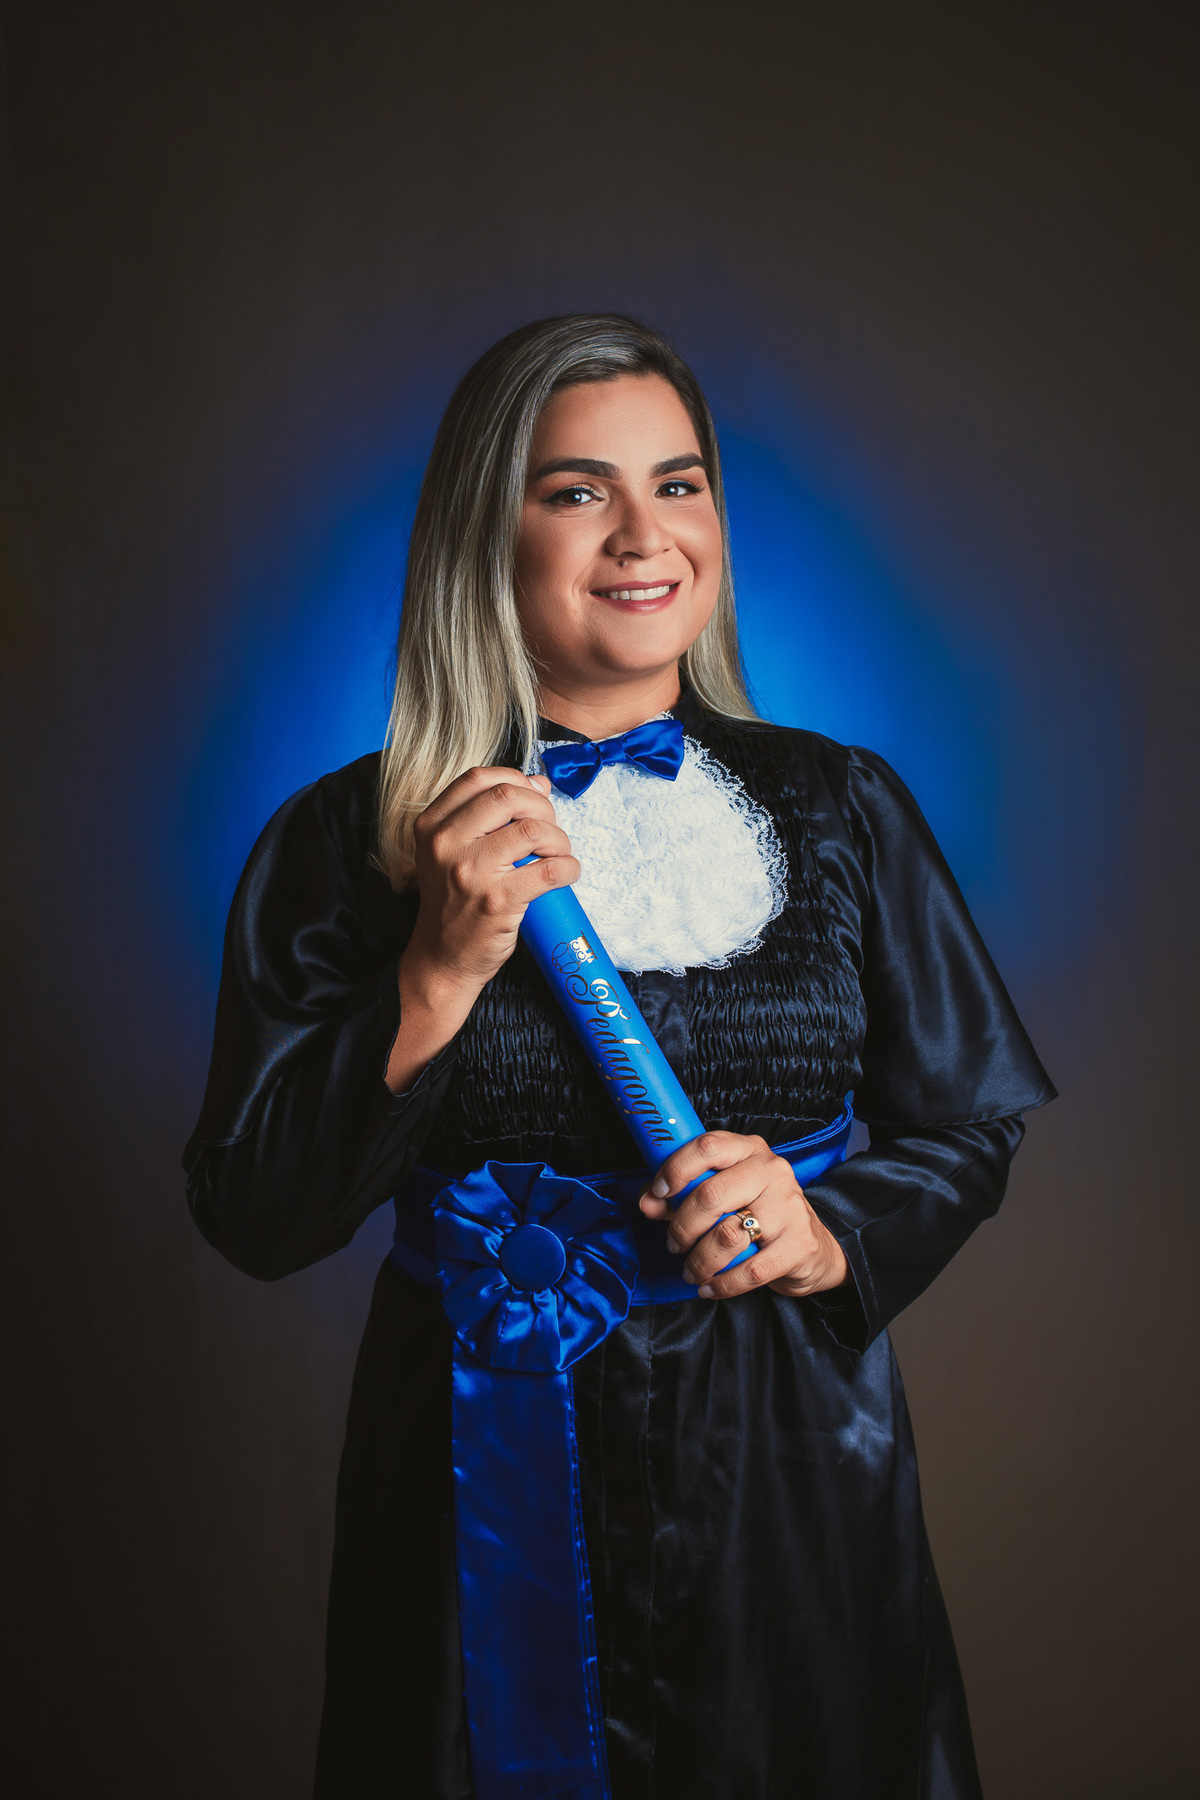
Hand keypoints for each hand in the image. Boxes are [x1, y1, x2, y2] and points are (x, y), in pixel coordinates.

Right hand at [406, 766, 579, 991]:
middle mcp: (446, 844)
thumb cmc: (454, 903)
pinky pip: (548, 870)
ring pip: (532, 829)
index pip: (478, 779)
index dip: (515, 779)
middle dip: (542, 807)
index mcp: (432, 826)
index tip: (532, 795)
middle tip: (549, 830)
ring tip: (558, 855)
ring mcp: (471, 873)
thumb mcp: (453, 851)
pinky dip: (568, 868)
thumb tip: (537, 783)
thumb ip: (488, 815)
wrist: (441, 958)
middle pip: (508, 796)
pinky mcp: (497, 901)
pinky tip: (566, 874)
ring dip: (559, 839)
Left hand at [637, 1131, 848, 1299]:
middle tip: (674, 1243)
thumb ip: (681, 1196)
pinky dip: (721, 1284)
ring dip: (699, 1260)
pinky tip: (709, 1287)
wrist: (813, 1249)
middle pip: (711, 1195)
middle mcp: (772, 1172)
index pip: (707, 1147)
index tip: (658, 1194)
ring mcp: (789, 1207)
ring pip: (727, 1236)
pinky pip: (750, 1271)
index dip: (676, 1170)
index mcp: (749, 1150)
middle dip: (682, 1226)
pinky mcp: (799, 1245)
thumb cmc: (758, 1215)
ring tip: (691, 1270)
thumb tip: (646, 1201)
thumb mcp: (722, 1196)